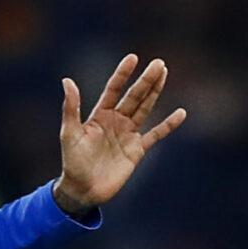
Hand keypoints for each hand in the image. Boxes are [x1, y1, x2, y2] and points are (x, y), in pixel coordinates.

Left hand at [53, 54, 187, 214]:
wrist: (83, 190)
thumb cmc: (72, 162)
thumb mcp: (69, 134)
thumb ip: (71, 108)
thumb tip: (66, 80)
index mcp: (100, 115)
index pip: (114, 89)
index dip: (122, 74)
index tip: (132, 58)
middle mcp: (116, 121)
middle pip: (134, 96)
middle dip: (146, 80)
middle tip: (158, 63)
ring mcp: (128, 134)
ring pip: (145, 108)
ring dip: (155, 92)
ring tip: (165, 74)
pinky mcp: (137, 150)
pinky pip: (156, 135)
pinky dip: (168, 125)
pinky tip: (181, 113)